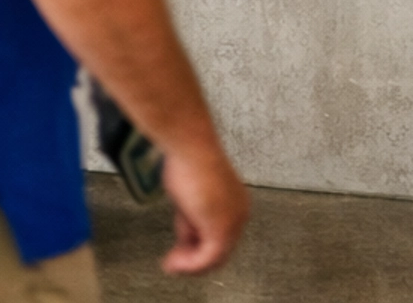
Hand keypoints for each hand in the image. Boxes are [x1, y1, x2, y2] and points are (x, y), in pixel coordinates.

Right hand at [158, 140, 249, 272]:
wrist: (189, 147)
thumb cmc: (188, 162)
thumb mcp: (190, 199)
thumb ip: (192, 221)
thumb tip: (186, 242)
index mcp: (236, 203)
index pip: (222, 238)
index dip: (199, 250)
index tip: (180, 253)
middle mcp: (240, 213)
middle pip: (219, 251)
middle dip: (193, 260)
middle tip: (172, 262)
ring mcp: (233, 221)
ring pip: (214, 259)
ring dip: (189, 265)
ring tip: (171, 263)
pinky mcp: (221, 228)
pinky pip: (207, 259)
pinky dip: (189, 265)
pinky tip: (173, 261)